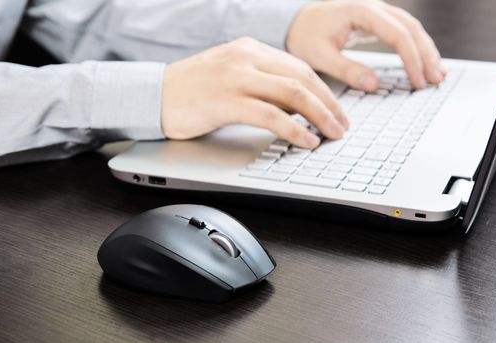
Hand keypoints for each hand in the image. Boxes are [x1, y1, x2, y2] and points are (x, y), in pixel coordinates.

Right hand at [161, 38, 347, 147]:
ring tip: (332, 134)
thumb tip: (296, 105)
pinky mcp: (226, 101)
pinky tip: (306, 140)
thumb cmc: (191, 90)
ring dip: (319, 116)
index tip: (337, 110)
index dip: (325, 91)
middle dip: (329, 105)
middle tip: (342, 125)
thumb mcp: (231, 75)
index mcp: (250, 48)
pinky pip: (271, 115)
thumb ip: (261, 83)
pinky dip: (294, 129)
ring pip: (293, 94)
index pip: (299, 67)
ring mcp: (236, 78)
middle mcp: (246, 57)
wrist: (153, 95)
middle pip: (303, 79)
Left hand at [286, 0, 445, 90]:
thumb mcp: (320, 55)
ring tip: (436, 74)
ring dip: (425, 50)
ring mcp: (376, 13)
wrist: (295, 21)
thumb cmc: (305, 35)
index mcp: (361, 11)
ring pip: (410, 28)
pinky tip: (422, 63)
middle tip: (435, 79)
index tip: (417, 80)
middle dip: (426, 54)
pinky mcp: (375, 22)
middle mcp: (373, 7)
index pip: (398, 33)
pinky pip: (402, 32)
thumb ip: (346, 69)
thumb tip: (374, 85)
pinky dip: (415, 47)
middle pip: (411, 28)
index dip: (411, 58)